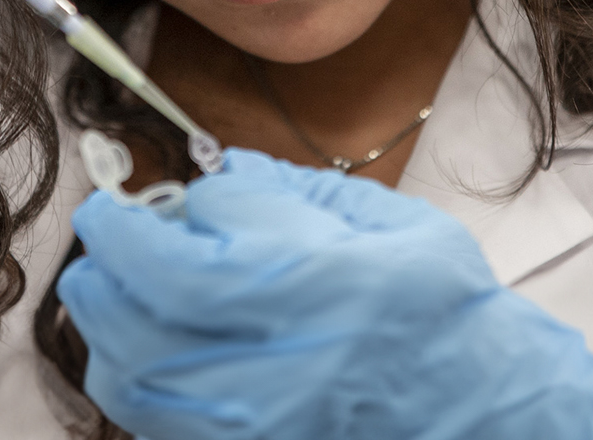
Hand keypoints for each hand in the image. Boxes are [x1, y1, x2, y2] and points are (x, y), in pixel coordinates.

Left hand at [58, 149, 592, 439]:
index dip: (146, 215)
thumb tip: (218, 177)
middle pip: (141, 312)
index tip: (133, 198)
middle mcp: (276, 365)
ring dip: (106, 319)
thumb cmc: (443, 315)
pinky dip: (129, 375)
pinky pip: (149, 421)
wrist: (486, 417)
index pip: (191, 245)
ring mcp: (254, 423)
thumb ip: (291, 194)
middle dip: (108, 260)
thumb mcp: (386, 225)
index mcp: (317, 289)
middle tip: (108, 231)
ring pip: (131, 374)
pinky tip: (144, 345)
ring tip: (114, 285)